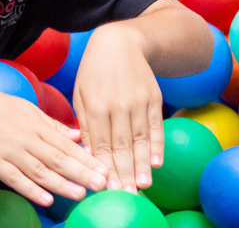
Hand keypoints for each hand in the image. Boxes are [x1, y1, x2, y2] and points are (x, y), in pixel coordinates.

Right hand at [0, 81, 107, 206]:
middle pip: (58, 159)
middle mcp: (27, 139)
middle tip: (101, 185)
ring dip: (61, 184)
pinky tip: (46, 199)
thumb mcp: (28, 110)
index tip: (104, 169)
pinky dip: (31, 189)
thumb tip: (78, 135)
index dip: (86, 159)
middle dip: (81, 173)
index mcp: (37, 126)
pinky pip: (15, 178)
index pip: (66, 145)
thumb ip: (53, 125)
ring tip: (80, 194)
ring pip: (40, 171)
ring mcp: (10, 152)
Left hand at [72, 23, 163, 193]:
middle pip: (121, 145)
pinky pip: (156, 126)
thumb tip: (88, 154)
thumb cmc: (94, 72)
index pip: (100, 143)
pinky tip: (157, 163)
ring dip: (142, 165)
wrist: (121, 42)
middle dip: (123, 173)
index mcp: (95, 104)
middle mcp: (117, 104)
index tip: (105, 188)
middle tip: (125, 196)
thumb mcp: (81, 93)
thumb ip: (84, 123)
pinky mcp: (153, 98)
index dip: (104, 167)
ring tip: (142, 186)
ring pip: (140, 139)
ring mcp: (138, 101)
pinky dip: (157, 146)